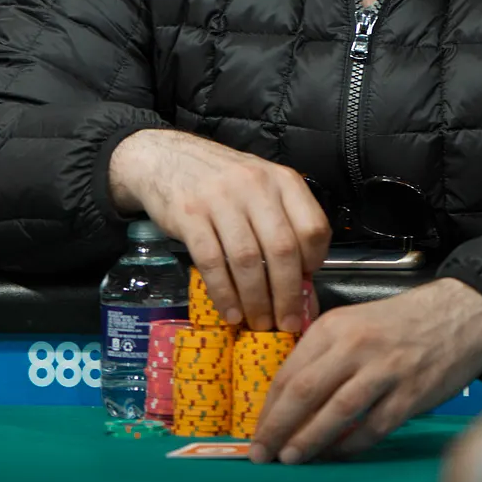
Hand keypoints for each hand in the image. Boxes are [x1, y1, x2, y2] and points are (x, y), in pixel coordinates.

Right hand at [108, 129, 329, 330]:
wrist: (166, 158)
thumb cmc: (221, 180)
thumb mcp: (261, 186)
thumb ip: (282, 222)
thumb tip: (301, 281)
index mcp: (282, 180)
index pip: (313, 227)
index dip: (315, 263)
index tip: (307, 285)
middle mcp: (255, 186)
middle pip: (282, 249)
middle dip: (287, 295)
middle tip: (287, 322)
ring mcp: (220, 199)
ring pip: (247, 260)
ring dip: (256, 300)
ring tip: (259, 322)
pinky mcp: (190, 215)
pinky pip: (212, 262)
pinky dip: (224, 293)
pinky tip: (231, 312)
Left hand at [250, 278, 481, 464]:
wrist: (461, 313)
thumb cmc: (401, 322)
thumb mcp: (353, 322)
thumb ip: (323, 354)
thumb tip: (289, 400)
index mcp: (334, 326)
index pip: (290, 372)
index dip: (268, 408)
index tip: (256, 432)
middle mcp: (355, 346)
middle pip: (305, 393)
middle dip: (278, 428)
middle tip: (262, 453)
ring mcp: (384, 371)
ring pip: (336, 413)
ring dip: (309, 440)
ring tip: (291, 458)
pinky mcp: (410, 394)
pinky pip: (372, 427)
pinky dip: (350, 444)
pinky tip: (335, 453)